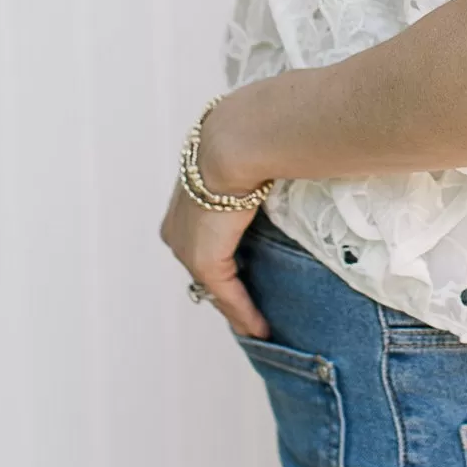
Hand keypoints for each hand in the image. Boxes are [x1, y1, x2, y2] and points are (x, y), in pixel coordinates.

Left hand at [160, 100, 270, 336]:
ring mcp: (187, 246)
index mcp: (185, 198)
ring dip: (236, 307)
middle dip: (227, 288)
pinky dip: (244, 313)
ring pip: (214, 285)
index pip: (204, 236)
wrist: (240, 140)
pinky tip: (261, 329)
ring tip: (258, 326)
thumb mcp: (248, 155)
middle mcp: (177, 226)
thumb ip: (259, 169)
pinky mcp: (204, 261)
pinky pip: (226, 295)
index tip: (248, 272)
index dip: (227, 256)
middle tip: (252, 309)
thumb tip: (290, 154)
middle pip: (205, 266)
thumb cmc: (253, 138)